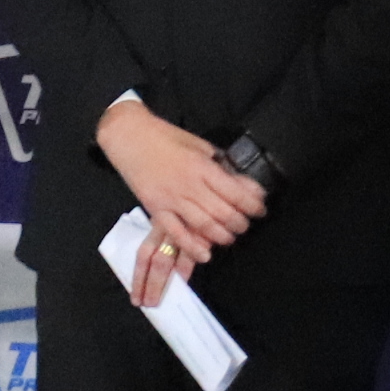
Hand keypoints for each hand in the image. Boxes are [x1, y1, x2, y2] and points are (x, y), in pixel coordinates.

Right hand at [95, 101, 267, 306]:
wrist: (129, 136)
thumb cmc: (166, 137)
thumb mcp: (200, 145)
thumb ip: (219, 165)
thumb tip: (242, 182)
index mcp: (202, 166)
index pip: (235, 193)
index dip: (253, 205)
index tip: (260, 209)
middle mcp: (189, 185)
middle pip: (223, 213)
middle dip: (240, 224)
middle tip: (246, 224)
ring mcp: (171, 199)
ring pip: (204, 226)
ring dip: (222, 236)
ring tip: (230, 236)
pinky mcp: (156, 209)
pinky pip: (176, 233)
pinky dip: (192, 246)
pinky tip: (206, 254)